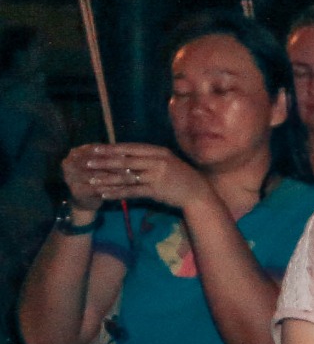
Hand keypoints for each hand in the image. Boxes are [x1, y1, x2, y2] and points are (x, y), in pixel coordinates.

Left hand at [67, 142, 209, 215]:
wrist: (197, 192)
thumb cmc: (180, 176)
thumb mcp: (166, 161)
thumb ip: (148, 157)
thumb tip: (125, 154)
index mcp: (158, 151)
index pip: (130, 148)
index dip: (111, 148)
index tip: (94, 148)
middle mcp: (157, 162)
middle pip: (125, 161)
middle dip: (104, 162)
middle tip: (86, 162)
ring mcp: (156, 176)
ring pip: (126, 177)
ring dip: (107, 179)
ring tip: (91, 181)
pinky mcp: (156, 191)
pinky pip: (132, 192)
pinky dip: (117, 193)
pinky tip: (105, 195)